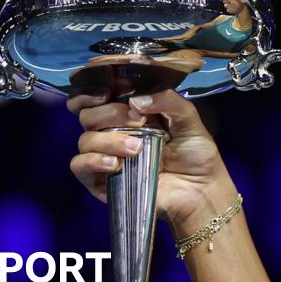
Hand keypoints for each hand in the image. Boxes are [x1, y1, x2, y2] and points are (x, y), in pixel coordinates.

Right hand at [66, 88, 236, 229]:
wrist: (201, 190)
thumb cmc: (195, 153)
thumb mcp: (188, 119)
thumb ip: (167, 101)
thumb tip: (136, 100)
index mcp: (130, 114)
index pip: (98, 97)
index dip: (93, 91)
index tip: (108, 92)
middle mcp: (114, 132)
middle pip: (88, 115)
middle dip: (111, 114)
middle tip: (140, 123)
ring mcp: (106, 157)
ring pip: (85, 139)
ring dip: (108, 140)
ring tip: (136, 148)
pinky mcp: (101, 181)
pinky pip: (79, 166)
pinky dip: (93, 161)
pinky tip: (115, 164)